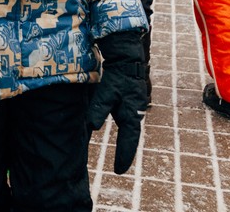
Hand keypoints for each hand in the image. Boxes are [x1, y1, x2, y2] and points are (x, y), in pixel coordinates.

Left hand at [87, 32, 147, 174]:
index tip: (118, 171)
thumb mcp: (107, 92)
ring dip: (125, 143)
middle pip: (130, 138)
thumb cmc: (118, 75)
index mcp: (132, 114)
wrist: (128, 58)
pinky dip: (124, 131)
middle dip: (125, 152)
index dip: (123, 156)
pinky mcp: (131, 102)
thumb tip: (93, 127)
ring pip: (130, 130)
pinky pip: (127, 121)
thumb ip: (99, 108)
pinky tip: (117, 133)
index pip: (128, 141)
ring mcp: (135, 107)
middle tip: (119, 168)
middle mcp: (136, 113)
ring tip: (119, 156)